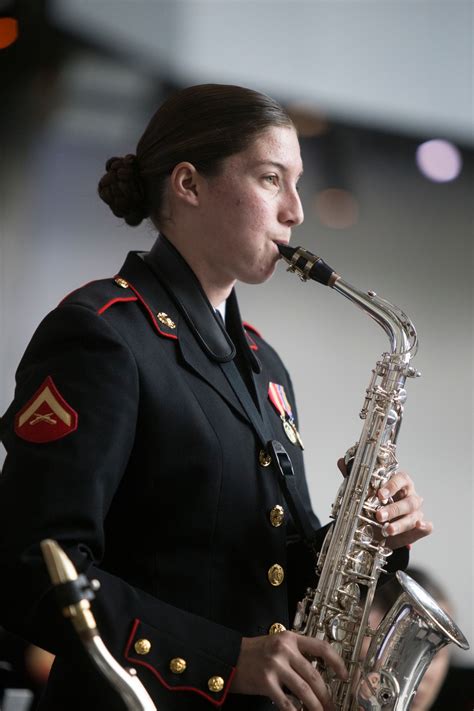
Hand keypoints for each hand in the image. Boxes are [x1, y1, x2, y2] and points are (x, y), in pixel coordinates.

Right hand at [230, 631, 346, 709]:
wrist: (229, 657)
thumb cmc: (256, 652)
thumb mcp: (278, 644)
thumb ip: (297, 653)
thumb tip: (319, 674)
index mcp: (290, 638)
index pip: (321, 647)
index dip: (337, 662)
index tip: (345, 676)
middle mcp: (284, 650)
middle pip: (314, 674)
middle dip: (327, 695)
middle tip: (334, 706)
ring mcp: (275, 666)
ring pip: (304, 690)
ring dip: (316, 706)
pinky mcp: (265, 682)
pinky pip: (286, 702)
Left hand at [337, 459, 432, 549]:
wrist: (378, 529)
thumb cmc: (374, 505)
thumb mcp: (363, 493)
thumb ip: (354, 478)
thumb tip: (342, 461)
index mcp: (400, 484)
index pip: (401, 479)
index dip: (391, 486)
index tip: (379, 494)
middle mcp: (410, 496)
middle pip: (408, 500)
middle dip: (393, 509)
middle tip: (379, 516)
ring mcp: (416, 512)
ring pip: (414, 515)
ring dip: (401, 523)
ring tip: (387, 530)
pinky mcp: (419, 528)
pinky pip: (427, 527)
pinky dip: (425, 527)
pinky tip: (419, 526)